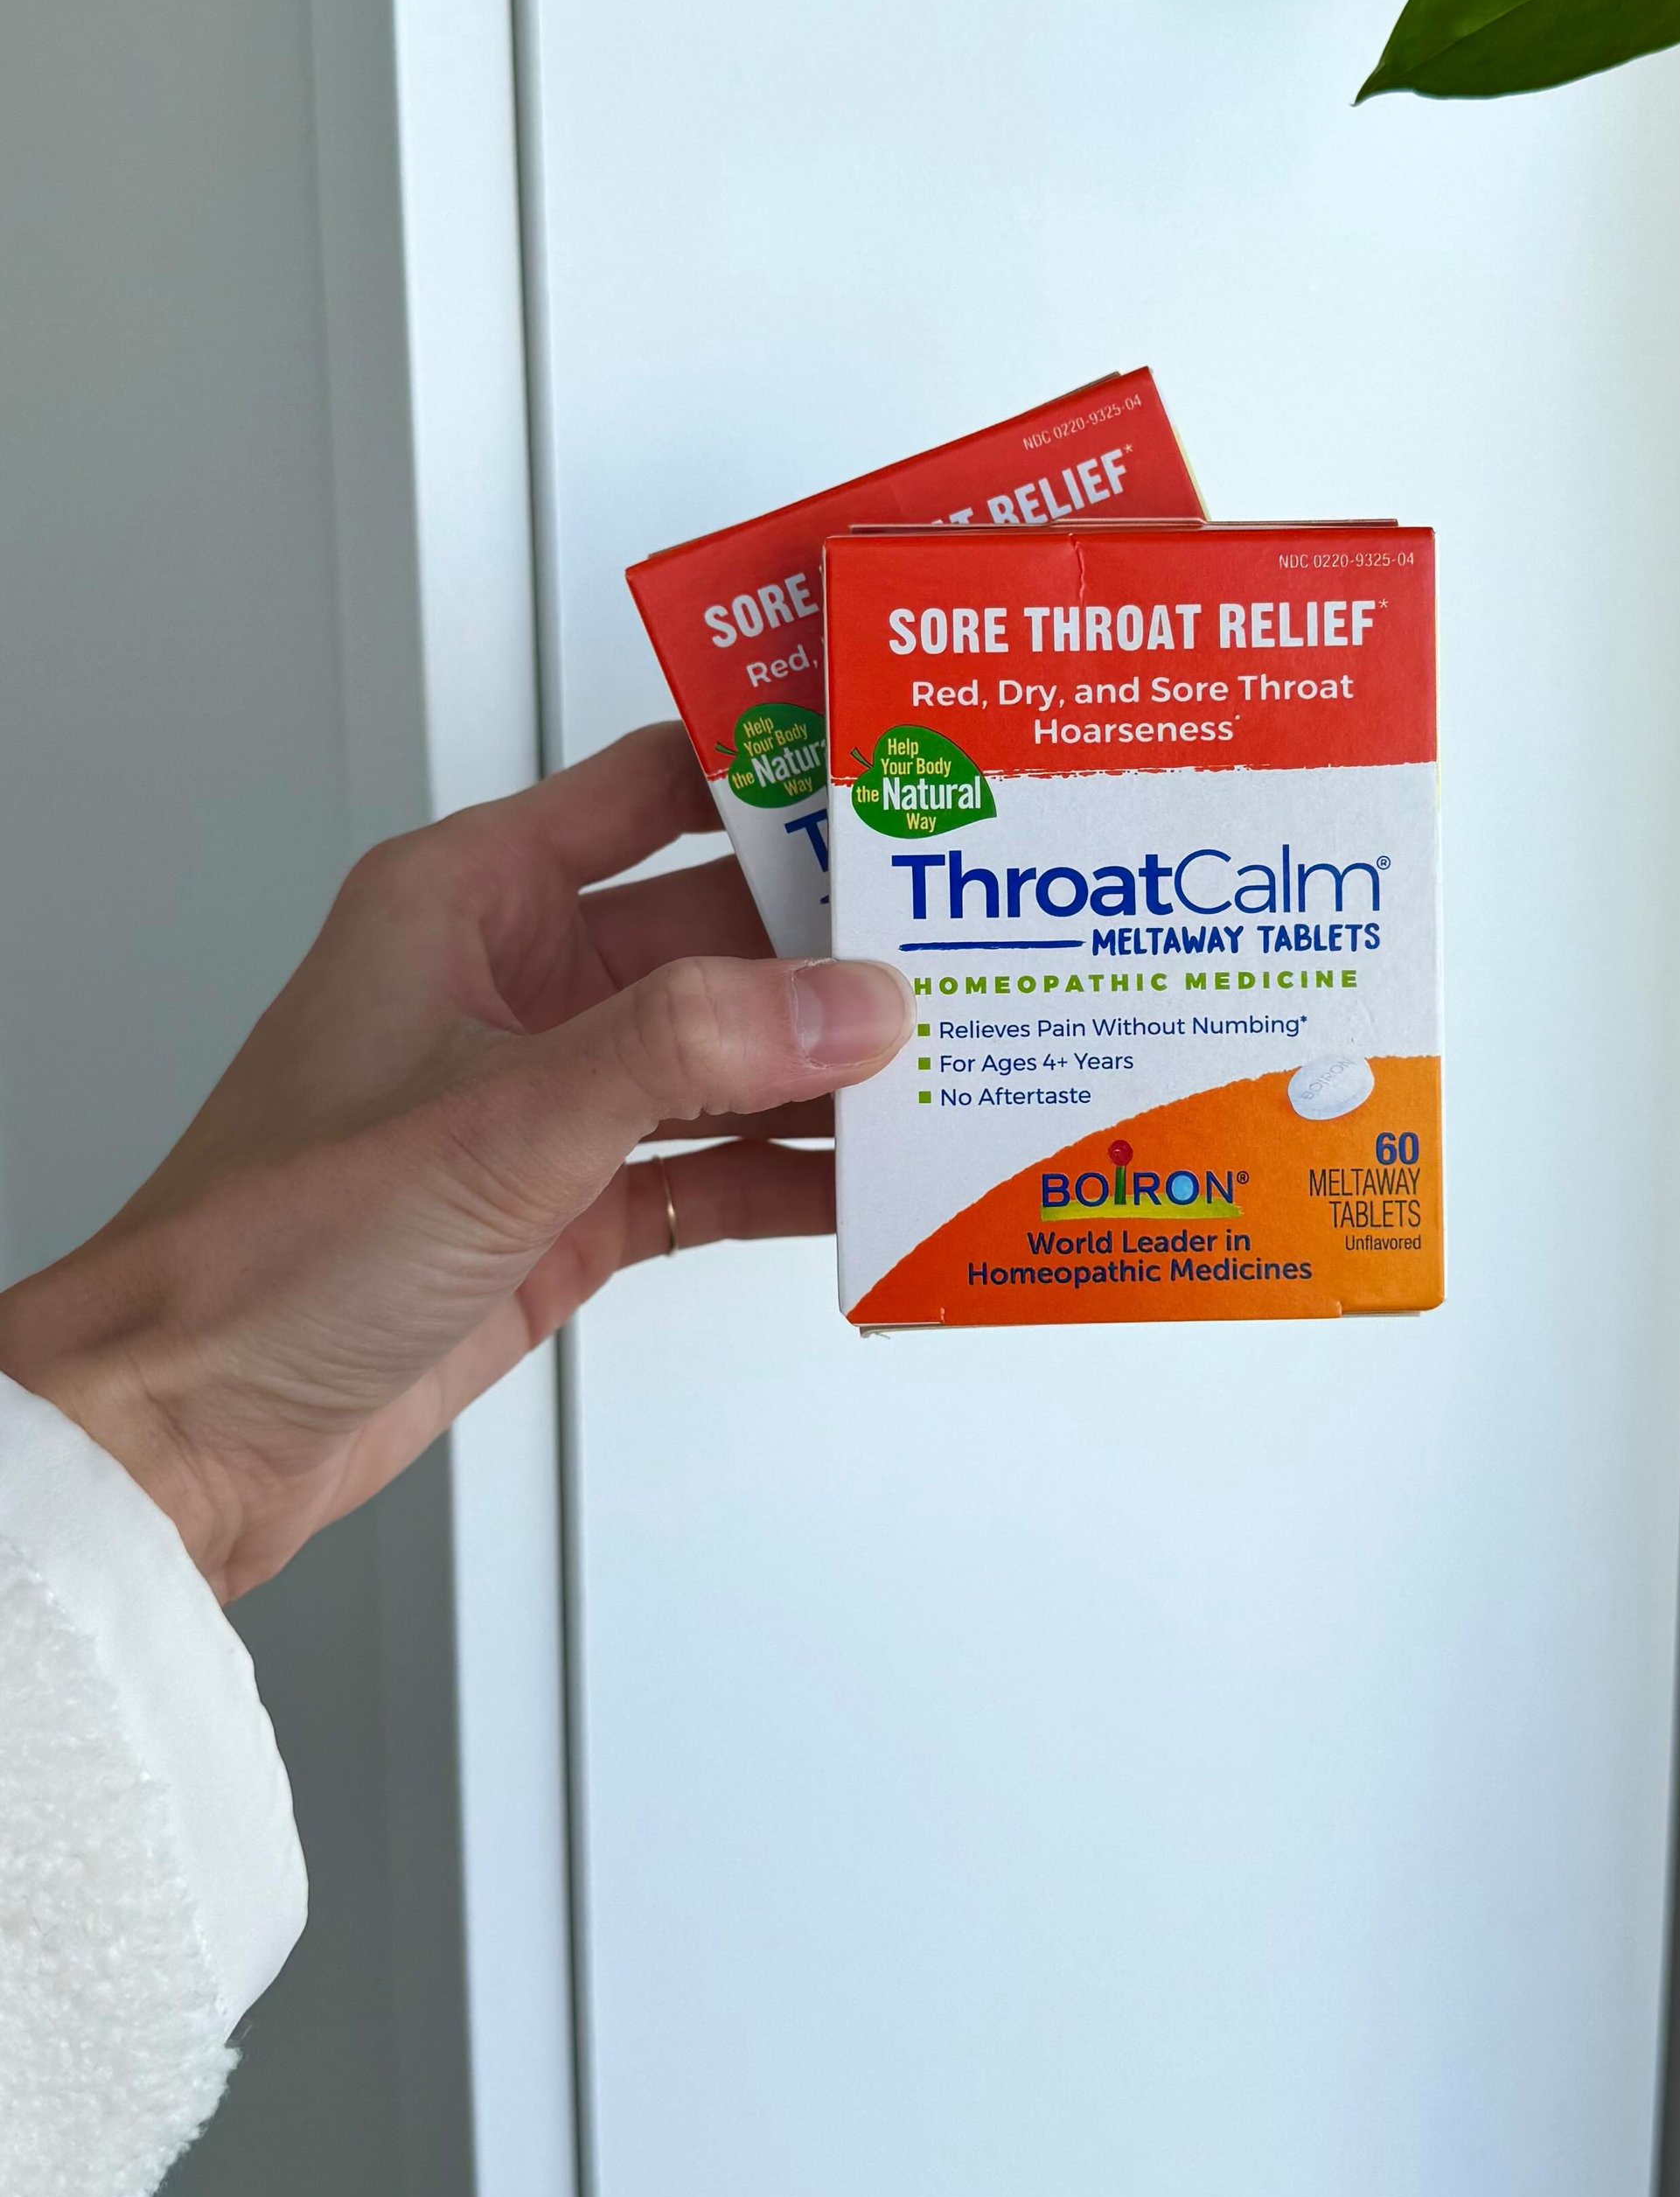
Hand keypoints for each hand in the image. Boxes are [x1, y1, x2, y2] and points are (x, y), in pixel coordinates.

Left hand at [0, 726, 907, 1601]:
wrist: (189, 1427)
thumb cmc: (264, 1247)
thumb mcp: (497, 1117)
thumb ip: (685, 1049)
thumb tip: (845, 1001)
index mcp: (467, 899)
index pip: (654, 787)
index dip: (774, 769)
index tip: (897, 771)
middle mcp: (513, 984)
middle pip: (721, 930)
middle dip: (840, 946)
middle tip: (973, 943)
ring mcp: (546, 1102)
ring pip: (731, 1057)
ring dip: (834, 1071)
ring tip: (961, 1066)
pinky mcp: (569, 1211)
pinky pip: (713, 1170)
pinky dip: (794, 1178)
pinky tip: (876, 1185)